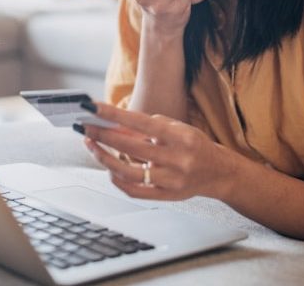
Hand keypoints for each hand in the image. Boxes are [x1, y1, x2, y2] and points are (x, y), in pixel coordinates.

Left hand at [78, 101, 236, 200]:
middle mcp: (176, 159)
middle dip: (102, 135)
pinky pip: (133, 190)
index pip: (140, 122)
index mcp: (180, 137)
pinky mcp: (165, 196)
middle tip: (85, 126)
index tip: (92, 107)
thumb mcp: (175, 128)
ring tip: (92, 144)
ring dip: (104, 157)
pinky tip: (108, 167)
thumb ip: (147, 127)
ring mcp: (170, 180)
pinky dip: (116, 179)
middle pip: (130, 147)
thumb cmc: (194, 145)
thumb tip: (114, 126)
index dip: (113, 114)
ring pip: (126, 172)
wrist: (218, 172)